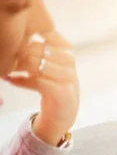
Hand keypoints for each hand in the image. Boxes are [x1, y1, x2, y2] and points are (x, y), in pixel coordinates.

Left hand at [5, 30, 78, 145]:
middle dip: (24, 52)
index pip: (55, 41)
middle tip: (7, 56)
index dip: (38, 38)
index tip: (20, 39)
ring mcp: (70, 81)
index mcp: (69, 59)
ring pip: (42, 65)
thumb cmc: (52, 90)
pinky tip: (11, 80)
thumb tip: (22, 37)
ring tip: (8, 69)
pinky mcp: (64, 94)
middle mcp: (71, 68)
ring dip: (21, 66)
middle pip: (45, 52)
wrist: (61, 117)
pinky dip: (22, 81)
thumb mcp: (49, 69)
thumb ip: (41, 55)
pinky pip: (40, 82)